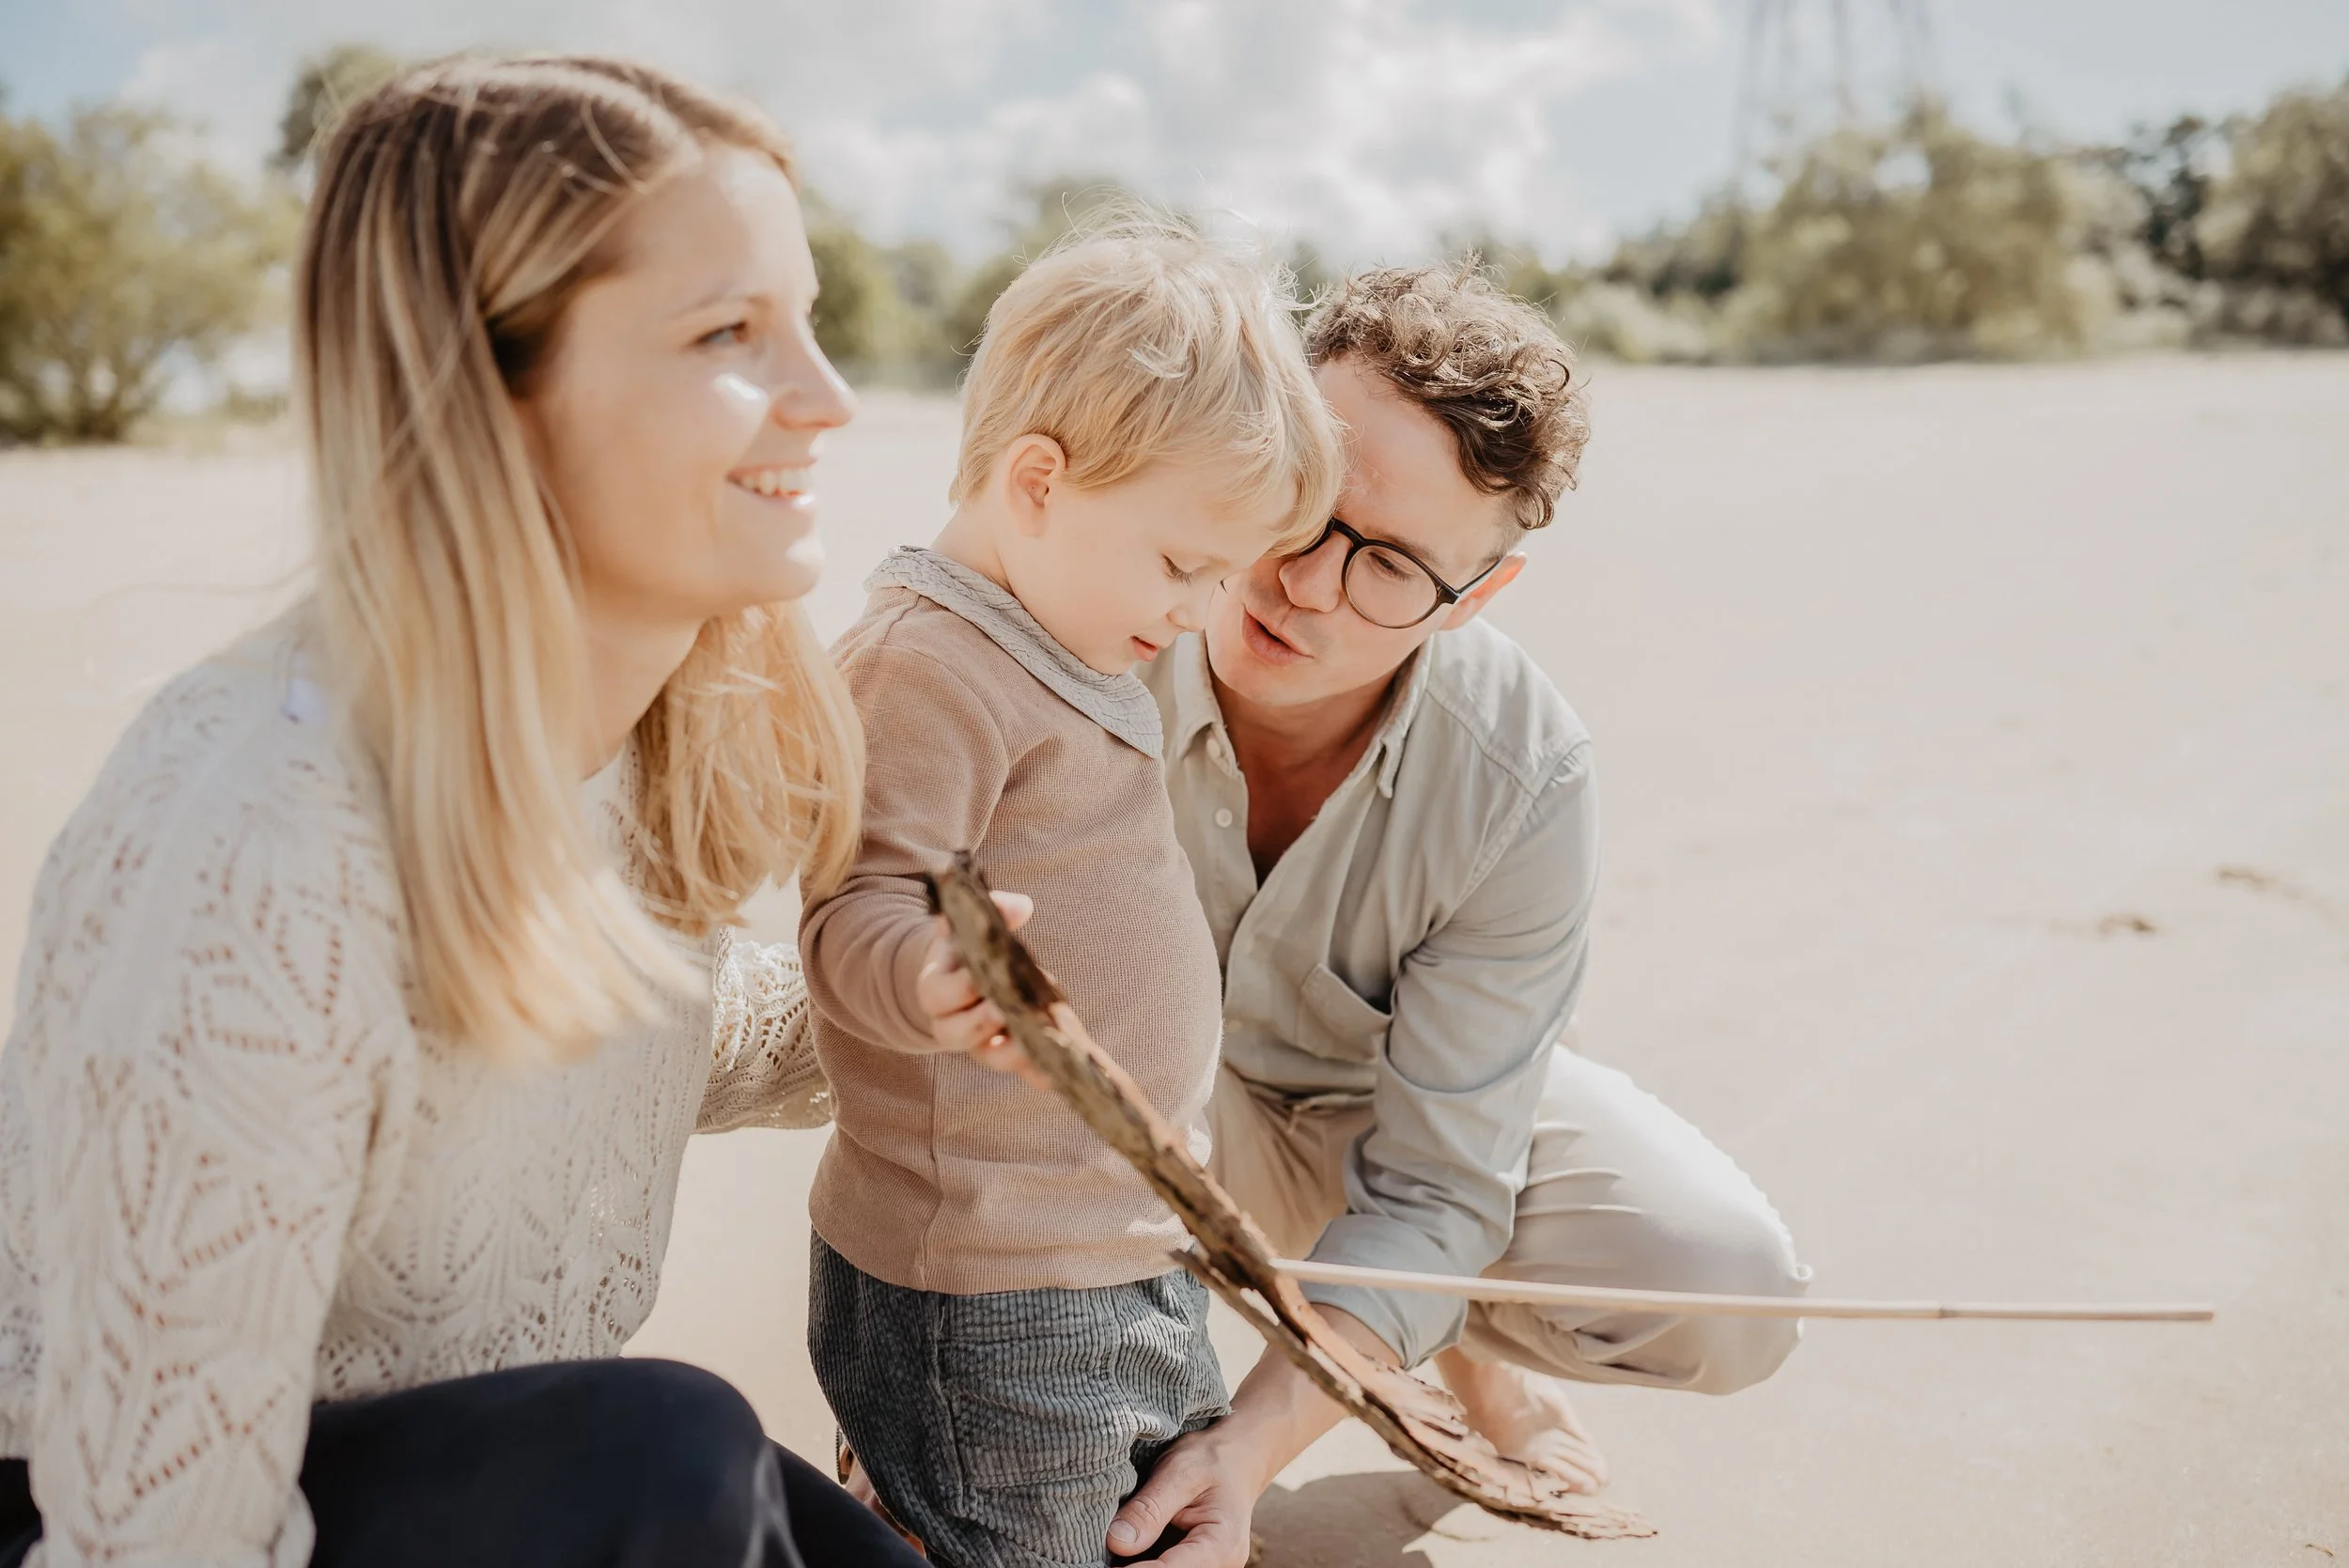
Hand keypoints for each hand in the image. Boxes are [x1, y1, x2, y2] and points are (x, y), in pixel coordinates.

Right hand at [913, 890, 1049, 1087]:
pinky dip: (1035, 1073)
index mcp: (936, 988)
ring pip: (987, 1056)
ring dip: (1009, 1053)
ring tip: (1031, 1042)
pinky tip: (1053, 1074)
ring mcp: (979, 1043)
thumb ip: (994, 911)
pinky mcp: (1005, 1055)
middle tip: (1003, 1011)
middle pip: (955, 1034)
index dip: (958, 988)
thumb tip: (1021, 906)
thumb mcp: (972, 927)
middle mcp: (951, 1022)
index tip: (978, 977)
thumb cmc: (970, 948)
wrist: (968, 977)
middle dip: (979, 1024)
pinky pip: (1019, 1070)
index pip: (938, 994)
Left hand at [1106, 1425, 1263, 1566]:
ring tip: (1105, 1552)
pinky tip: (1118, 1553)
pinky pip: (1163, 1567)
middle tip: (1095, 1556)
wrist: (1237, 1459)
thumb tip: (1116, 1542)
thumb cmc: (1211, 1459)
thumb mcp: (1180, 1471)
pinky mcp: (1191, 1566)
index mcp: (1221, 1545)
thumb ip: (1149, 1508)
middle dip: (1129, 1567)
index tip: (1102, 1562)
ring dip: (1131, 1564)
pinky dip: (1137, 1561)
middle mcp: (1219, 1566)